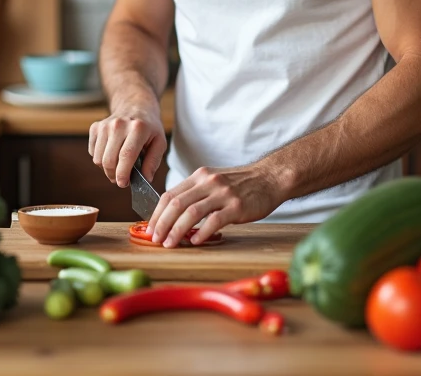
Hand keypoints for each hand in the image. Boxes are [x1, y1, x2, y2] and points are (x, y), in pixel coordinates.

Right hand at [88, 106, 165, 187]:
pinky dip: (101, 158)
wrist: (136, 105)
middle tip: (122, 179)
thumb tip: (146, 179)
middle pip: (109, 160)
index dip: (123, 174)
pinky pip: (93, 152)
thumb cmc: (149, 127)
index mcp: (138, 128)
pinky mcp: (95, 127)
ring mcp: (105, 125)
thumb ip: (153, 161)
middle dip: (114, 175)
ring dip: (107, 168)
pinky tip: (112, 154)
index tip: (123, 184)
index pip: (126, 156)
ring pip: (98, 159)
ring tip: (118, 165)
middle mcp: (119, 124)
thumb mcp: (160, 142)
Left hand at [148, 165, 285, 247]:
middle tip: (156, 239)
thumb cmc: (241, 184)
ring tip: (170, 244)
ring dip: (177, 230)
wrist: (270, 178)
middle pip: (176, 203)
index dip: (157, 213)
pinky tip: (195, 241)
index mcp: (200, 176)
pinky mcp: (237, 206)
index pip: (169, 194)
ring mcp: (223, 194)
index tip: (150, 229)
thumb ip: (196, 194)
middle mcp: (208, 182)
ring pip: (191, 212)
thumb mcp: (214, 182)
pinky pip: (214, 220)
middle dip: (162, 224)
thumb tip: (173, 215)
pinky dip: (201, 232)